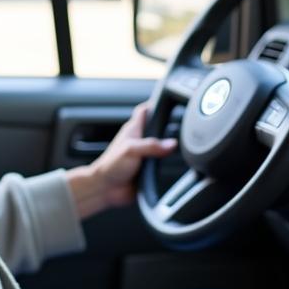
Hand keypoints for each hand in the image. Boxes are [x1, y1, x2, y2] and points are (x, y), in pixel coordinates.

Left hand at [67, 102, 176, 218]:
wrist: (105, 189)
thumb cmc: (111, 166)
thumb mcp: (131, 150)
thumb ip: (152, 146)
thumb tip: (171, 144)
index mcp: (133, 130)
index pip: (144, 111)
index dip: (155, 103)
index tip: (167, 99)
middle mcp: (139, 141)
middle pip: (156, 128)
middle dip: (168, 125)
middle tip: (182, 123)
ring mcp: (144, 155)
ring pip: (161, 146)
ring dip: (169, 146)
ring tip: (183, 144)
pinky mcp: (147, 169)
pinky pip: (161, 163)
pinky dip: (168, 163)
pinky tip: (174, 163)